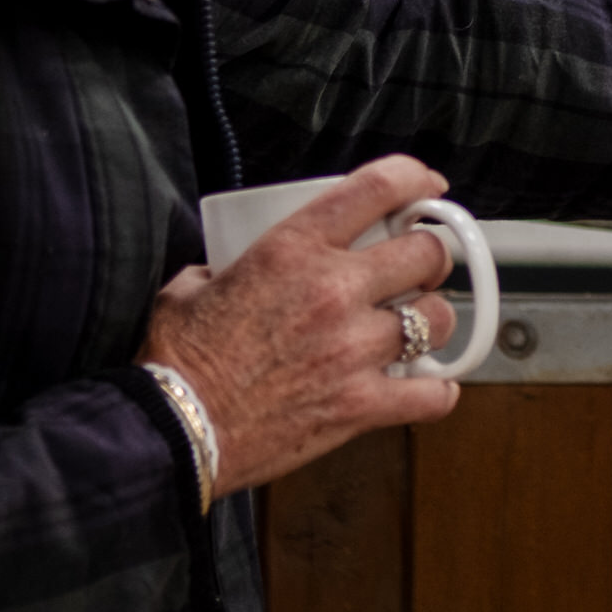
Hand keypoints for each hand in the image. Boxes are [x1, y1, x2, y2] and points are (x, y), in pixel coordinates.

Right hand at [139, 156, 466, 493]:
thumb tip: (227, 267)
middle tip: (418, 270)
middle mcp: (333, 290)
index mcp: (293, 249)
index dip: (415, 180)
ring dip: (433, 321)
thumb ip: (222, 266)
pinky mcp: (359, 404)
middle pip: (426, 253)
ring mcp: (353, 349)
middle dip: (430, 258)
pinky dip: (436, 390)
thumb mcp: (190, 287)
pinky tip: (427, 386)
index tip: (427, 188)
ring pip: (437, 319)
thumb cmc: (174, 362)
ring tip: (417, 328)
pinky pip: (431, 393)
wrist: (174, 431)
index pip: (377, 188)